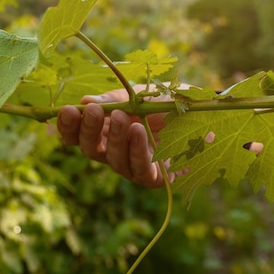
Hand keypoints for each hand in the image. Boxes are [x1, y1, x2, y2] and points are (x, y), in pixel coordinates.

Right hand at [57, 88, 172, 187]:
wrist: (206, 112)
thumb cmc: (168, 103)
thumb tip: (84, 102)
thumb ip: (115, 100)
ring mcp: (134, 166)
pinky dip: (138, 151)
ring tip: (122, 117)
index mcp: (106, 130)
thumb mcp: (139, 95)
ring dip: (116, 139)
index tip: (67, 110)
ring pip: (115, 161)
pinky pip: (141, 170)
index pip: (78, 135)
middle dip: (89, 131)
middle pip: (92, 150)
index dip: (69, 127)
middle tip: (93, 111)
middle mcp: (115, 151)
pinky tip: (138, 132)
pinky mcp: (156, 178)